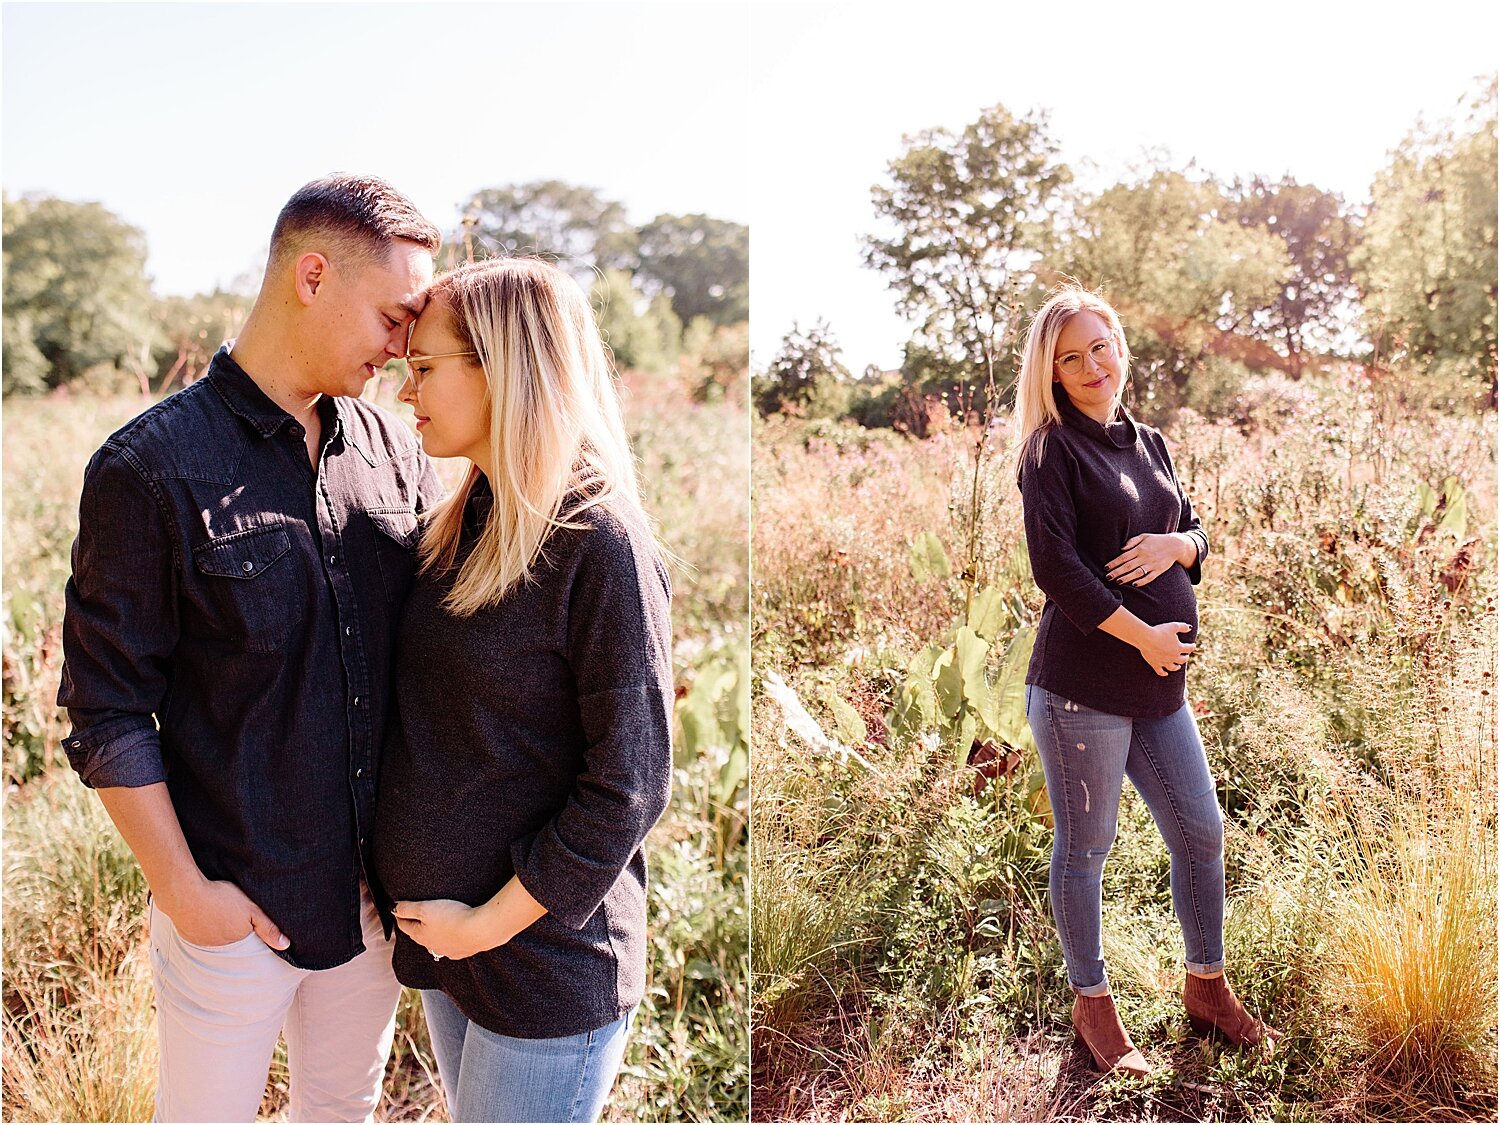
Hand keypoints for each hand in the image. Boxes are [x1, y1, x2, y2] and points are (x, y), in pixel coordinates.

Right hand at [159, 876, 288, 949]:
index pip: (248, 934)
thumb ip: (269, 927)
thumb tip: (285, 946)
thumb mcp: (252, 909)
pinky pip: (198, 931)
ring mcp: (201, 941)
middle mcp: (219, 945)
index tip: (246, 912)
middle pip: (231, 935)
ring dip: (216, 923)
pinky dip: (201, 922)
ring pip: (214, 933)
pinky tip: (203, 910)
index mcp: (237, 939)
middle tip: (230, 906)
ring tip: (217, 908)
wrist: (185, 893)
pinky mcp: (187, 934)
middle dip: (232, 924)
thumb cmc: (221, 898)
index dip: (249, 922)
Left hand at [394, 898, 503, 960]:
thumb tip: (393, 908)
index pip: (404, 925)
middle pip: (419, 934)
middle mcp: (431, 946)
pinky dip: (449, 939)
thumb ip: (407, 908)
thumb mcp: (425, 908)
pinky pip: (451, 946)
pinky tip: (453, 934)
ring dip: (433, 934)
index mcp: (420, 935)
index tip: (397, 908)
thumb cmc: (453, 917)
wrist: (480, 930)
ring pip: (435, 942)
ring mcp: (447, 951)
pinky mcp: (462, 951)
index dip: (400, 915)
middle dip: (416, 925)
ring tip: (435, 925)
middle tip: (415, 916)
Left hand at [1106, 533, 1193, 586]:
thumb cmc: (1156, 540)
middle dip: (1117, 572)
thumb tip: (1121, 548)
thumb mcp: (1144, 536)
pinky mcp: (1159, 571)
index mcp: (1140, 548)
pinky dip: (1142, 581)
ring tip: (1118, 581)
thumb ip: (1132, 541)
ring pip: (1137, 573)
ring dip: (1127, 578)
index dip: (1114, 563)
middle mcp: (1145, 557)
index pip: (1124, 557)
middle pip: (1128, 566)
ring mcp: (1152, 564)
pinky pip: (1149, 577)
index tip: (1105, 568)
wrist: (1175, 545)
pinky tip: (1134, 584)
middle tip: (1107, 577)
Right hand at [1138, 621, 1195, 676]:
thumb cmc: (1160, 631)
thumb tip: (1190, 628)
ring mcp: (1164, 661)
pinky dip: (1164, 673)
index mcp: (1179, 648)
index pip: (1189, 648)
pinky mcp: (1155, 664)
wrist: (1146, 638)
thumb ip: (1183, 627)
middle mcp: (1173, 656)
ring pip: (1173, 667)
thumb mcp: (1173, 626)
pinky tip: (1165, 673)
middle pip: (1182, 659)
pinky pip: (1160, 671)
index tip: (1193, 645)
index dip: (1192, 646)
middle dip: (1185, 657)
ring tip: (1178, 666)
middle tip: (1186, 656)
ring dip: (1177, 667)